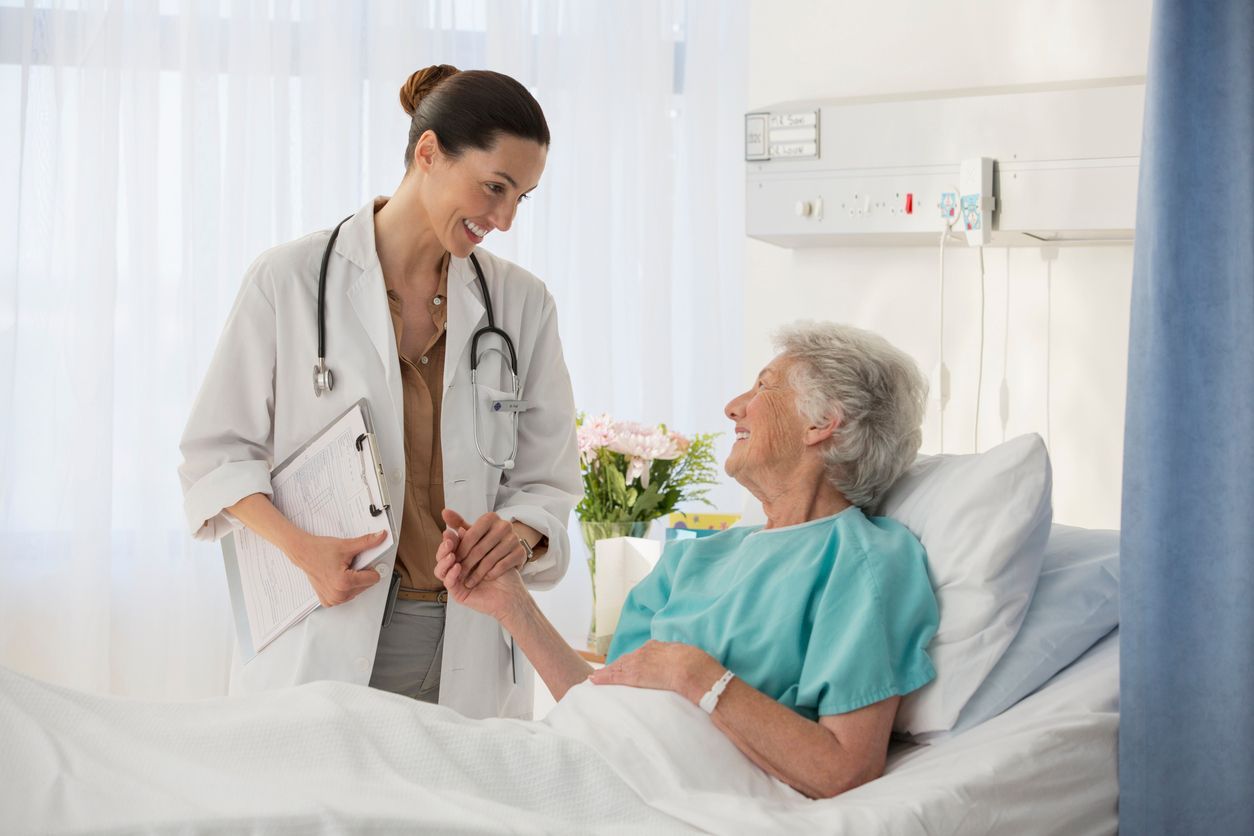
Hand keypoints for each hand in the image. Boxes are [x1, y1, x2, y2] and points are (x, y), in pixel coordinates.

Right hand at [286, 530, 386, 606]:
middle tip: (347, 564)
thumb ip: (367, 542)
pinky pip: (346, 596)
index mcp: (345, 583)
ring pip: (357, 591)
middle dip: (360, 573)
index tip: (359, 561)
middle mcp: (338, 595)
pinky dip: (344, 586)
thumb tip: (381, 536)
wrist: (303, 552)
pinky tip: (336, 576)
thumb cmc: (320, 550)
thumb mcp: (347, 545)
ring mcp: (333, 600)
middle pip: (366, 585)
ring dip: (353, 580)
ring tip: (341, 569)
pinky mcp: (328, 601)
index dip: (368, 566)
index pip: (374, 578)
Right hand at [434, 527, 527, 620]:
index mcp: (461, 557)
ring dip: (444, 561)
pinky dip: (451, 574)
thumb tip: (459, 528)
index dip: (448, 540)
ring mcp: (455, 581)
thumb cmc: (500, 569)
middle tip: (449, 542)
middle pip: (441, 558)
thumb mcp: (487, 550)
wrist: (510, 590)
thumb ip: (474, 538)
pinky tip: (457, 567)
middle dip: (443, 549)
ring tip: (452, 555)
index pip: (448, 547)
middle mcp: (455, 569)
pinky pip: (448, 583)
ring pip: (440, 570)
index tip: (449, 532)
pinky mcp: (457, 593)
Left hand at [441, 509, 527, 588]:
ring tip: (469, 581)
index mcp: (490, 517)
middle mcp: (504, 525)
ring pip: (490, 559)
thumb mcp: (473, 532)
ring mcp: (515, 538)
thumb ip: (458, 523)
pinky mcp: (521, 552)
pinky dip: (491, 574)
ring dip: (477, 573)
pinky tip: (485, 578)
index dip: (460, 550)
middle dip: (466, 564)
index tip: (452, 561)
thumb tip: (444, 512)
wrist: (510, 551)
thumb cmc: (487, 542)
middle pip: (479, 548)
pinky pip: (502, 565)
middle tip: (458, 574)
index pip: (471, 535)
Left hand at [588, 640, 724, 702]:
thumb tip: (685, 668)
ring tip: (596, 677)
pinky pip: (615, 676)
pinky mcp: (634, 676)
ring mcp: (638, 663)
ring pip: (618, 667)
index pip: (640, 654)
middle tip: (605, 672)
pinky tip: (594, 680)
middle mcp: (645, 652)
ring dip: (607, 673)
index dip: (632, 661)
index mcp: (658, 647)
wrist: (693, 669)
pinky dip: (604, 678)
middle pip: (626, 660)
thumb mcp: (688, 657)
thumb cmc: (697, 665)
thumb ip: (681, 661)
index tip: (626, 665)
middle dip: (616, 666)